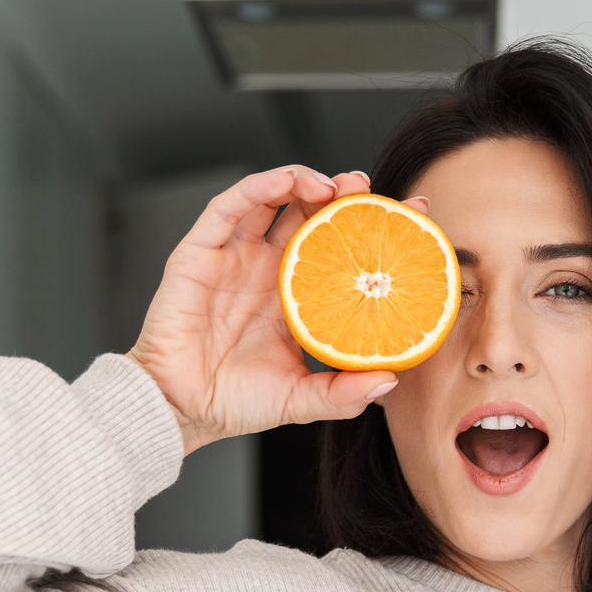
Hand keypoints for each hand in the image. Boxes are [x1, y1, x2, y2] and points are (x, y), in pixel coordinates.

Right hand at [127, 166, 400, 453]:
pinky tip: (285, 183)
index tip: (412, 217)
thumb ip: (344, 394)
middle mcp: (266, 269)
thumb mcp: (301, 399)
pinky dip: (257, 188)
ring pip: (271, 200)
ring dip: (303, 181)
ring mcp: (234, 257)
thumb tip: (389, 381)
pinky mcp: (200, 252)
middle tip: (369, 189)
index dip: (372, 229)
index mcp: (294, 297)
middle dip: (341, 195)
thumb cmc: (233, 403)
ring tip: (334, 186)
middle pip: (309, 215)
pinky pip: (229, 208)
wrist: (179, 410)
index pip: (339, 250)